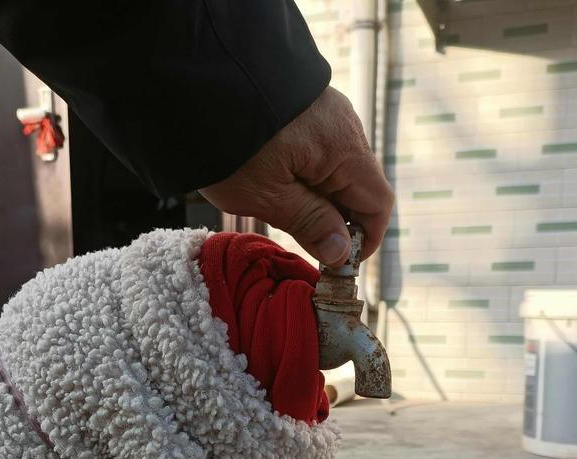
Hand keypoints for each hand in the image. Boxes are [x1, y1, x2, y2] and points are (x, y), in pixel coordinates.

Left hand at [200, 87, 393, 266]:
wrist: (197, 76)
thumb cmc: (229, 142)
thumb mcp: (266, 195)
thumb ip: (310, 223)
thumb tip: (343, 252)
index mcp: (344, 149)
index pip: (378, 204)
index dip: (365, 239)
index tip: (339, 263)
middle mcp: (345, 126)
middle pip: (359, 187)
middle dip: (337, 219)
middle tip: (299, 238)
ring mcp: (327, 112)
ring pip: (336, 170)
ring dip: (318, 197)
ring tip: (278, 206)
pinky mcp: (306, 107)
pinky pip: (318, 150)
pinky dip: (305, 173)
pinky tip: (273, 180)